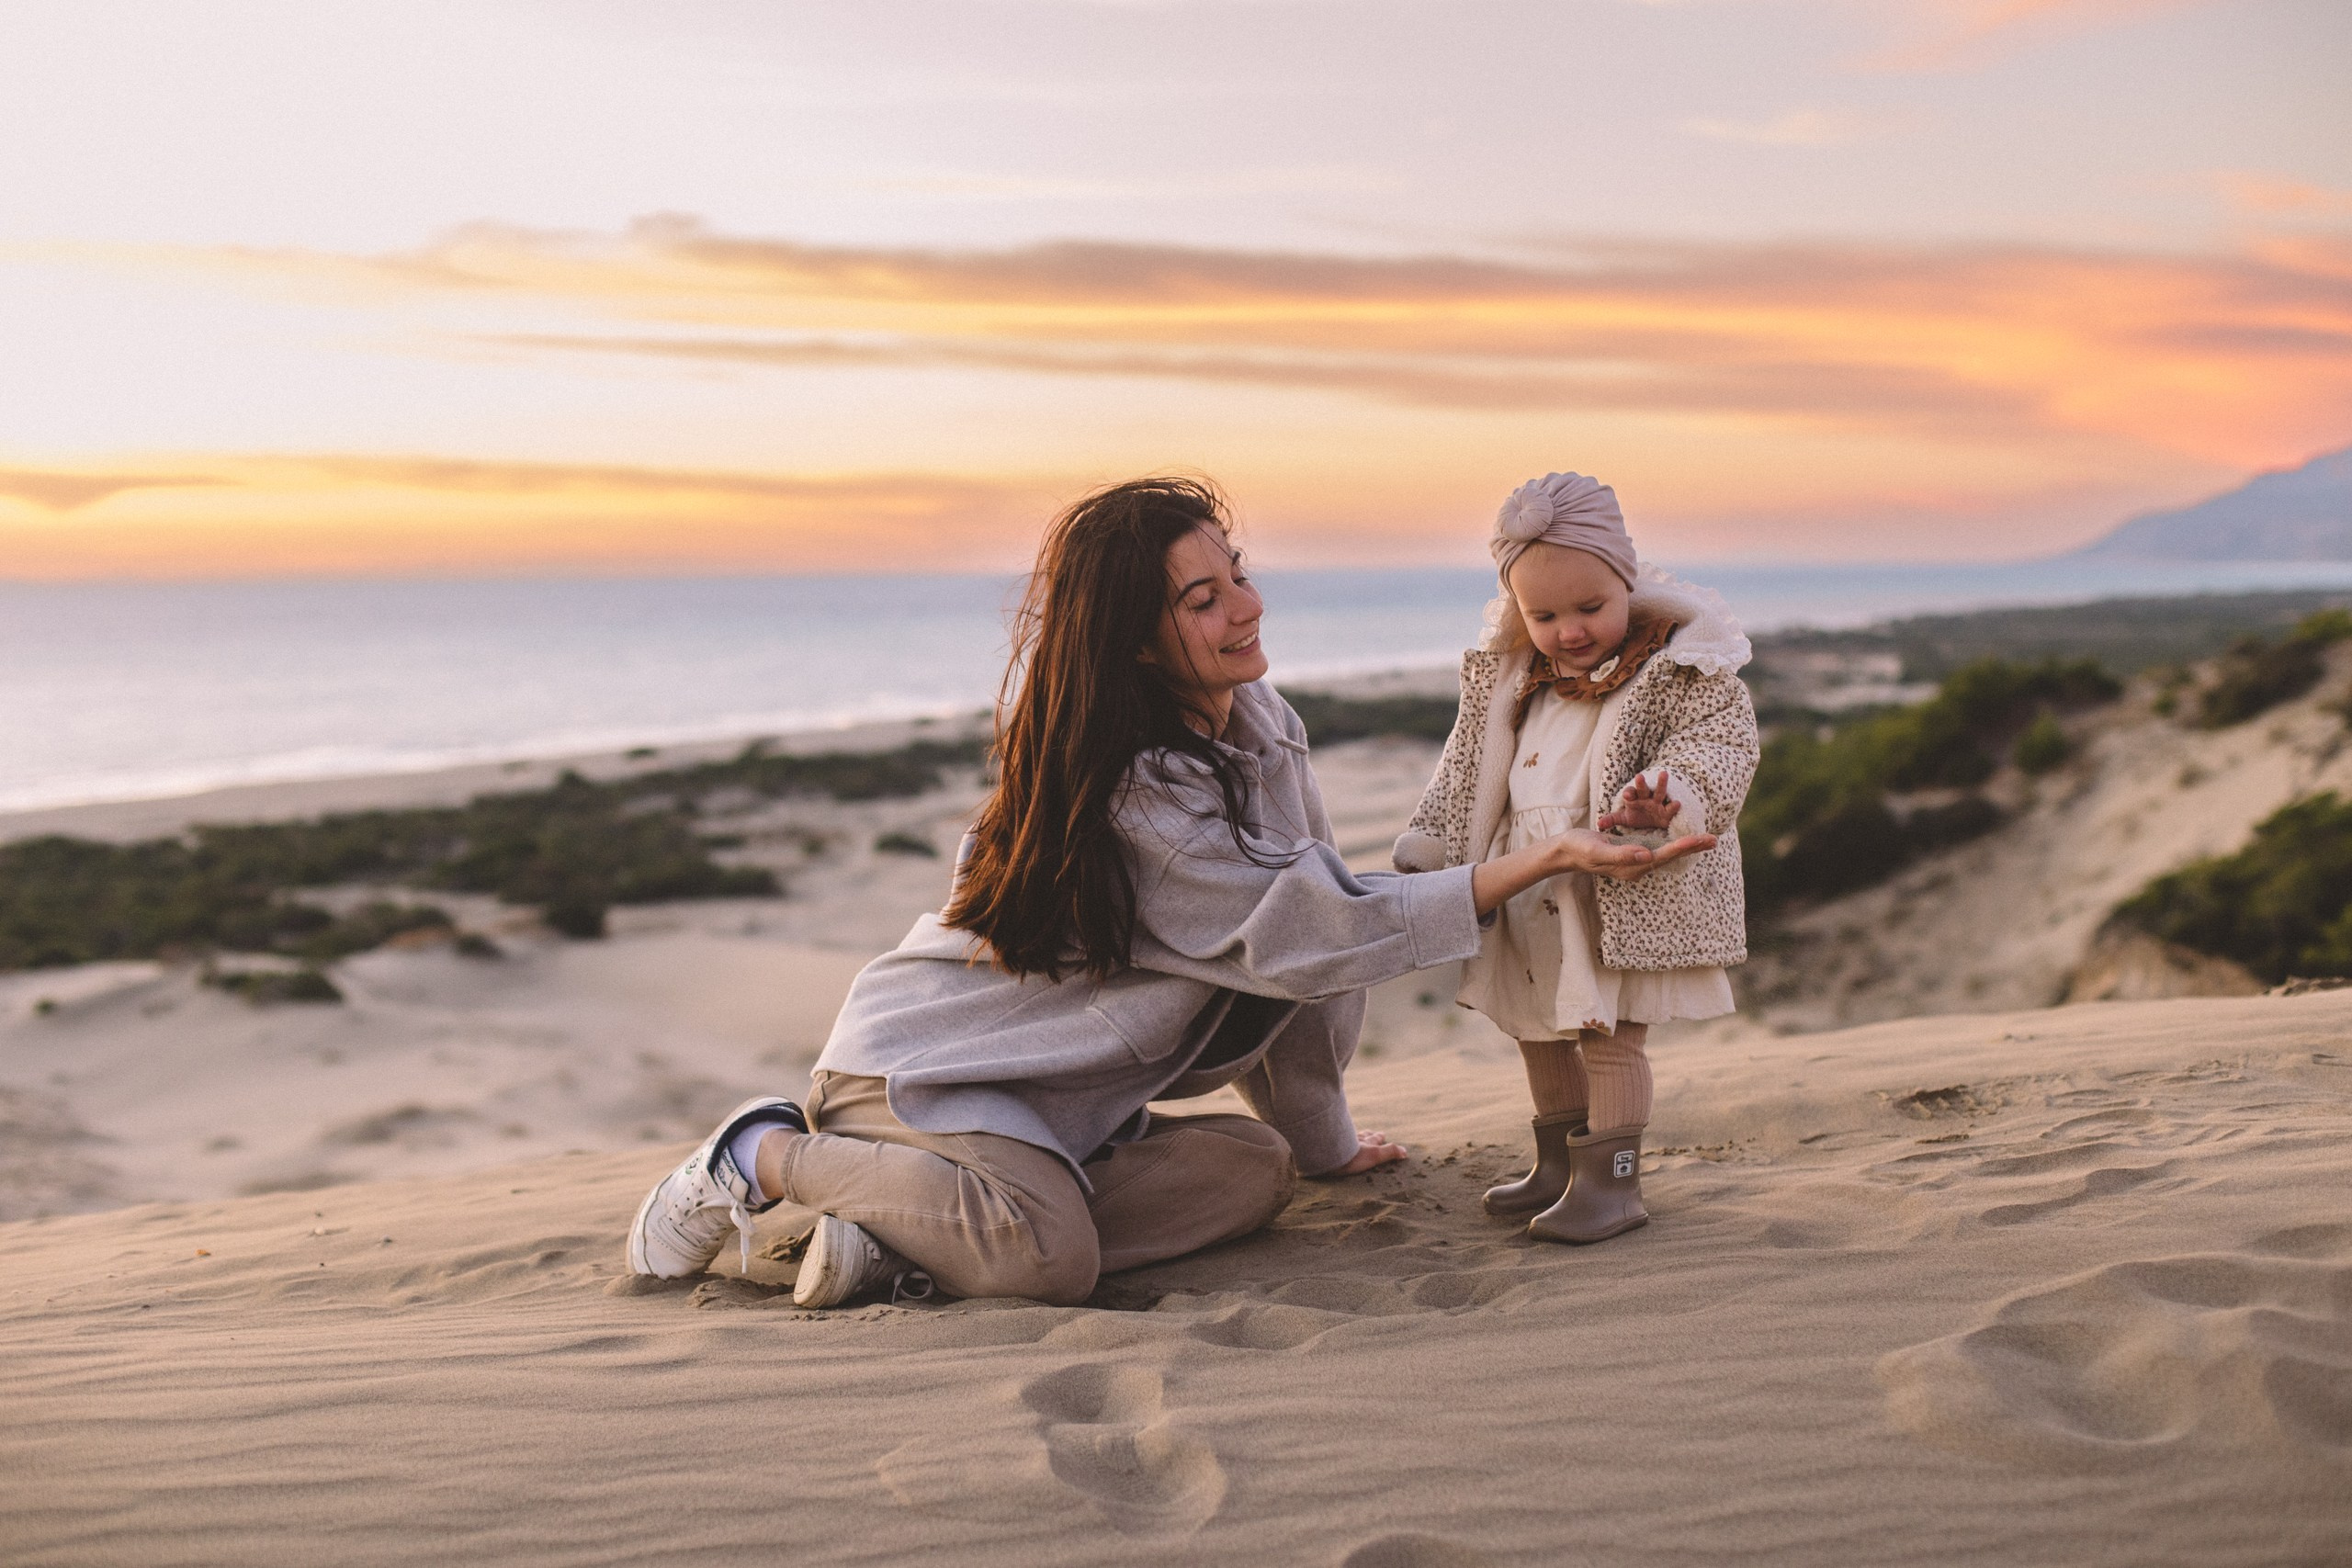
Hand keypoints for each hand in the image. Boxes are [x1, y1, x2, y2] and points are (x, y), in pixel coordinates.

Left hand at [1329, 1129, 1408, 1175]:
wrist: (1326, 1154)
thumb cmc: (1351, 1156)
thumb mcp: (1374, 1154)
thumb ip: (1389, 1152)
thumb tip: (1405, 1151)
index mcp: (1365, 1141)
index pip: (1374, 1138)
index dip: (1379, 1137)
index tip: (1382, 1135)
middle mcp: (1352, 1138)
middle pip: (1361, 1135)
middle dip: (1366, 1135)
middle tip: (1370, 1133)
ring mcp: (1339, 1141)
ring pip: (1348, 1136)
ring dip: (1352, 1136)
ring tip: (1353, 1136)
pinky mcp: (1327, 1146)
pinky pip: (1333, 1140)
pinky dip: (1335, 1140)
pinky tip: (1332, 1141)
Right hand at [1549, 827, 1718, 882]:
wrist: (1566, 851)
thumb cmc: (1579, 849)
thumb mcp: (1598, 850)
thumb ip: (1621, 855)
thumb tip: (1647, 855)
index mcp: (1631, 866)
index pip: (1663, 856)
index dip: (1683, 847)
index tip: (1701, 839)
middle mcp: (1637, 866)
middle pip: (1670, 856)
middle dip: (1692, 847)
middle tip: (1714, 839)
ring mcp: (1636, 861)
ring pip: (1667, 853)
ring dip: (1687, 846)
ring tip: (1706, 839)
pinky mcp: (1633, 853)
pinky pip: (1658, 848)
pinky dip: (1673, 843)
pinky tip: (1682, 839)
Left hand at [1600, 773, 1680, 833]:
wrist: (1654, 822)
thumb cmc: (1637, 816)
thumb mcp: (1624, 819)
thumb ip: (1612, 819)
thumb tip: (1599, 824)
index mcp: (1633, 799)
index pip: (1629, 793)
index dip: (1628, 793)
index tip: (1626, 795)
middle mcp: (1645, 798)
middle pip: (1642, 789)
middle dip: (1641, 784)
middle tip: (1639, 776)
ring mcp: (1657, 803)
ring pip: (1659, 792)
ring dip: (1661, 783)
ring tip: (1663, 773)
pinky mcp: (1667, 812)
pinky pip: (1670, 808)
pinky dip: (1673, 806)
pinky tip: (1677, 803)